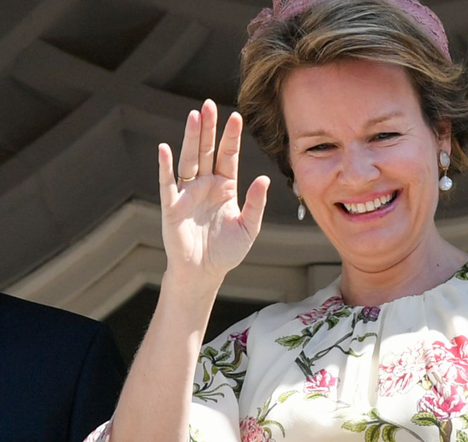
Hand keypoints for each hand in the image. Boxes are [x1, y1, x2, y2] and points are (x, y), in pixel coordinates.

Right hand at [158, 99, 269, 286]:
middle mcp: (205, 185)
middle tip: (210, 104)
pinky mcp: (171, 206)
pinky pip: (168, 182)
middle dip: (209, 128)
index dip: (231, 137)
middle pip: (207, 151)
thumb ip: (256, 203)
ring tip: (194, 116)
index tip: (237, 116)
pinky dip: (165, 166)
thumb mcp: (248, 227)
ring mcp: (187, 193)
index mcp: (225, 187)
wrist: (203, 272)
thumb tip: (264, 180)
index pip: (228, 156)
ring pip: (189, 160)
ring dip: (191, 139)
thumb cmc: (227, 251)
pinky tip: (164, 148)